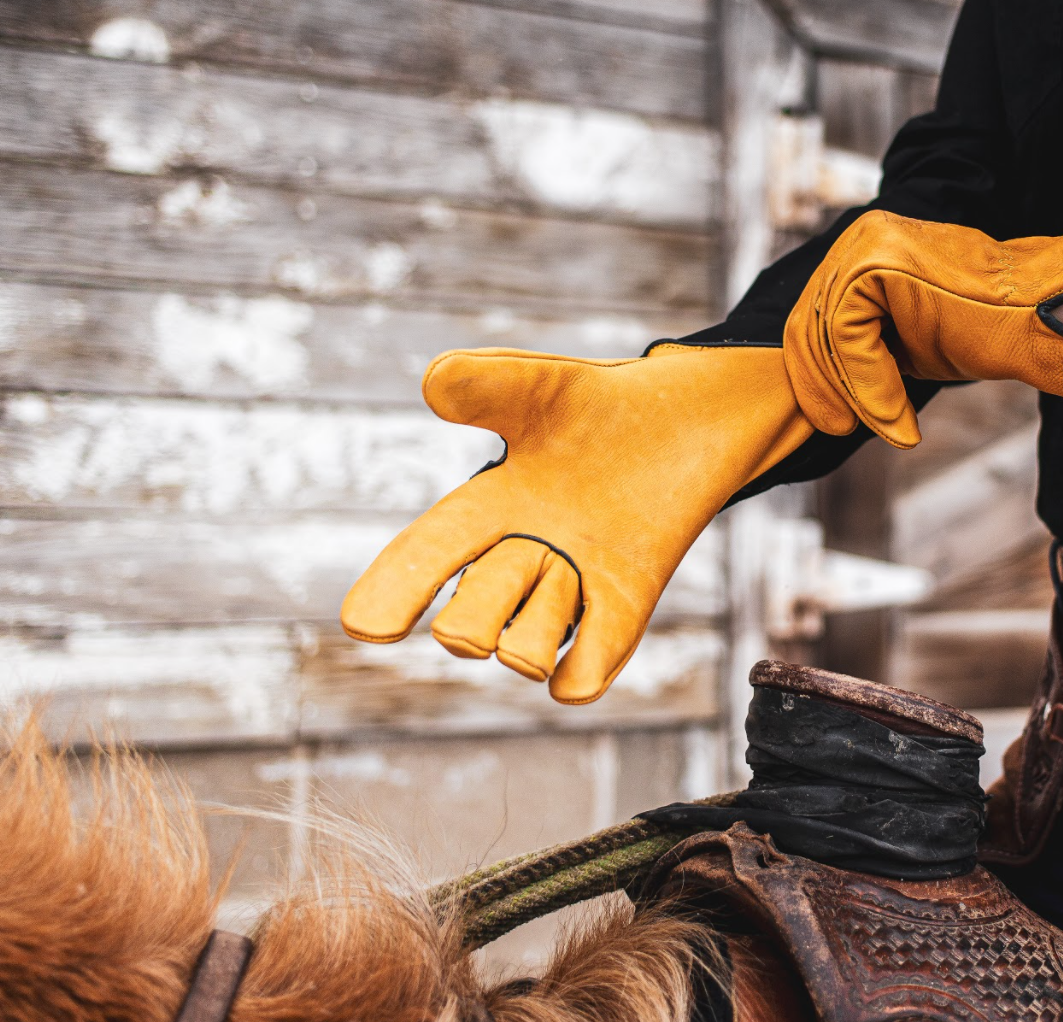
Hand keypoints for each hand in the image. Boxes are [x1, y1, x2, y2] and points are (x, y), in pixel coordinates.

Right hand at [339, 344, 811, 702]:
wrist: (697, 415)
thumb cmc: (608, 403)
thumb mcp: (545, 385)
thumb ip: (491, 384)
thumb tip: (435, 384)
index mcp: (487, 507)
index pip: (423, 558)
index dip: (394, 590)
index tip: (366, 627)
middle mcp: (523, 559)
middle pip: (470, 623)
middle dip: (477, 614)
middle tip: (525, 555)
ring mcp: (577, 586)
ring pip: (527, 650)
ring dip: (542, 623)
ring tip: (572, 568)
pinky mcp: (631, 599)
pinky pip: (592, 661)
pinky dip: (581, 674)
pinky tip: (575, 679)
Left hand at [783, 212, 1062, 447]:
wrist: (1047, 319)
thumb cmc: (989, 332)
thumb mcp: (906, 341)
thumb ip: (864, 349)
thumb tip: (825, 387)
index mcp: (867, 248)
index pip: (818, 315)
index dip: (819, 374)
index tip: (836, 418)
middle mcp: (863, 235)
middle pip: (810, 322)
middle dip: (824, 385)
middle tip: (839, 427)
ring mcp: (869, 242)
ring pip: (825, 333)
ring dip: (853, 391)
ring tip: (889, 424)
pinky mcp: (879, 262)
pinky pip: (848, 336)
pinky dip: (868, 383)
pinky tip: (898, 412)